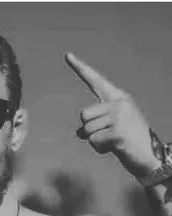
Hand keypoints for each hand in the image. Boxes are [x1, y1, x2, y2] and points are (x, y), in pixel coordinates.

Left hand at [65, 52, 162, 177]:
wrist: (151, 157)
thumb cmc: (130, 143)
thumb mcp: (112, 128)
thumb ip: (96, 124)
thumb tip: (80, 132)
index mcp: (119, 98)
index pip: (95, 81)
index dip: (80, 69)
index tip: (67, 56)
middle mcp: (120, 103)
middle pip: (83, 115)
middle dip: (89, 130)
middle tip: (107, 136)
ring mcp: (120, 116)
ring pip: (86, 130)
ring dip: (95, 141)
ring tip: (113, 143)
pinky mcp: (118, 132)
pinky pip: (93, 141)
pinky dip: (99, 149)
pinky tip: (115, 148)